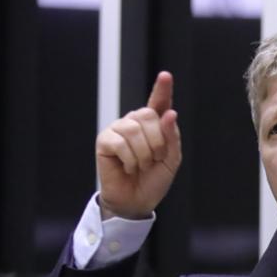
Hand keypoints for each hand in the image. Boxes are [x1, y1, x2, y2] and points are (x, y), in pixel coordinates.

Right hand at [95, 71, 181, 218]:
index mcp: (154, 126)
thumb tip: (169, 113)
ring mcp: (118, 130)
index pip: (159, 103)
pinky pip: (120, 142)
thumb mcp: (171, 159)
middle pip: (148, 115)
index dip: (162, 89)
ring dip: (144, 153)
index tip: (166, 76)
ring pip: (134, 129)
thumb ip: (172, 137)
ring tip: (141, 166)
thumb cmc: (153, 180)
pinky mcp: (105, 141)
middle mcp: (135, 123)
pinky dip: (130, 159)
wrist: (137, 200)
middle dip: (157, 142)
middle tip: (154, 160)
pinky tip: (128, 167)